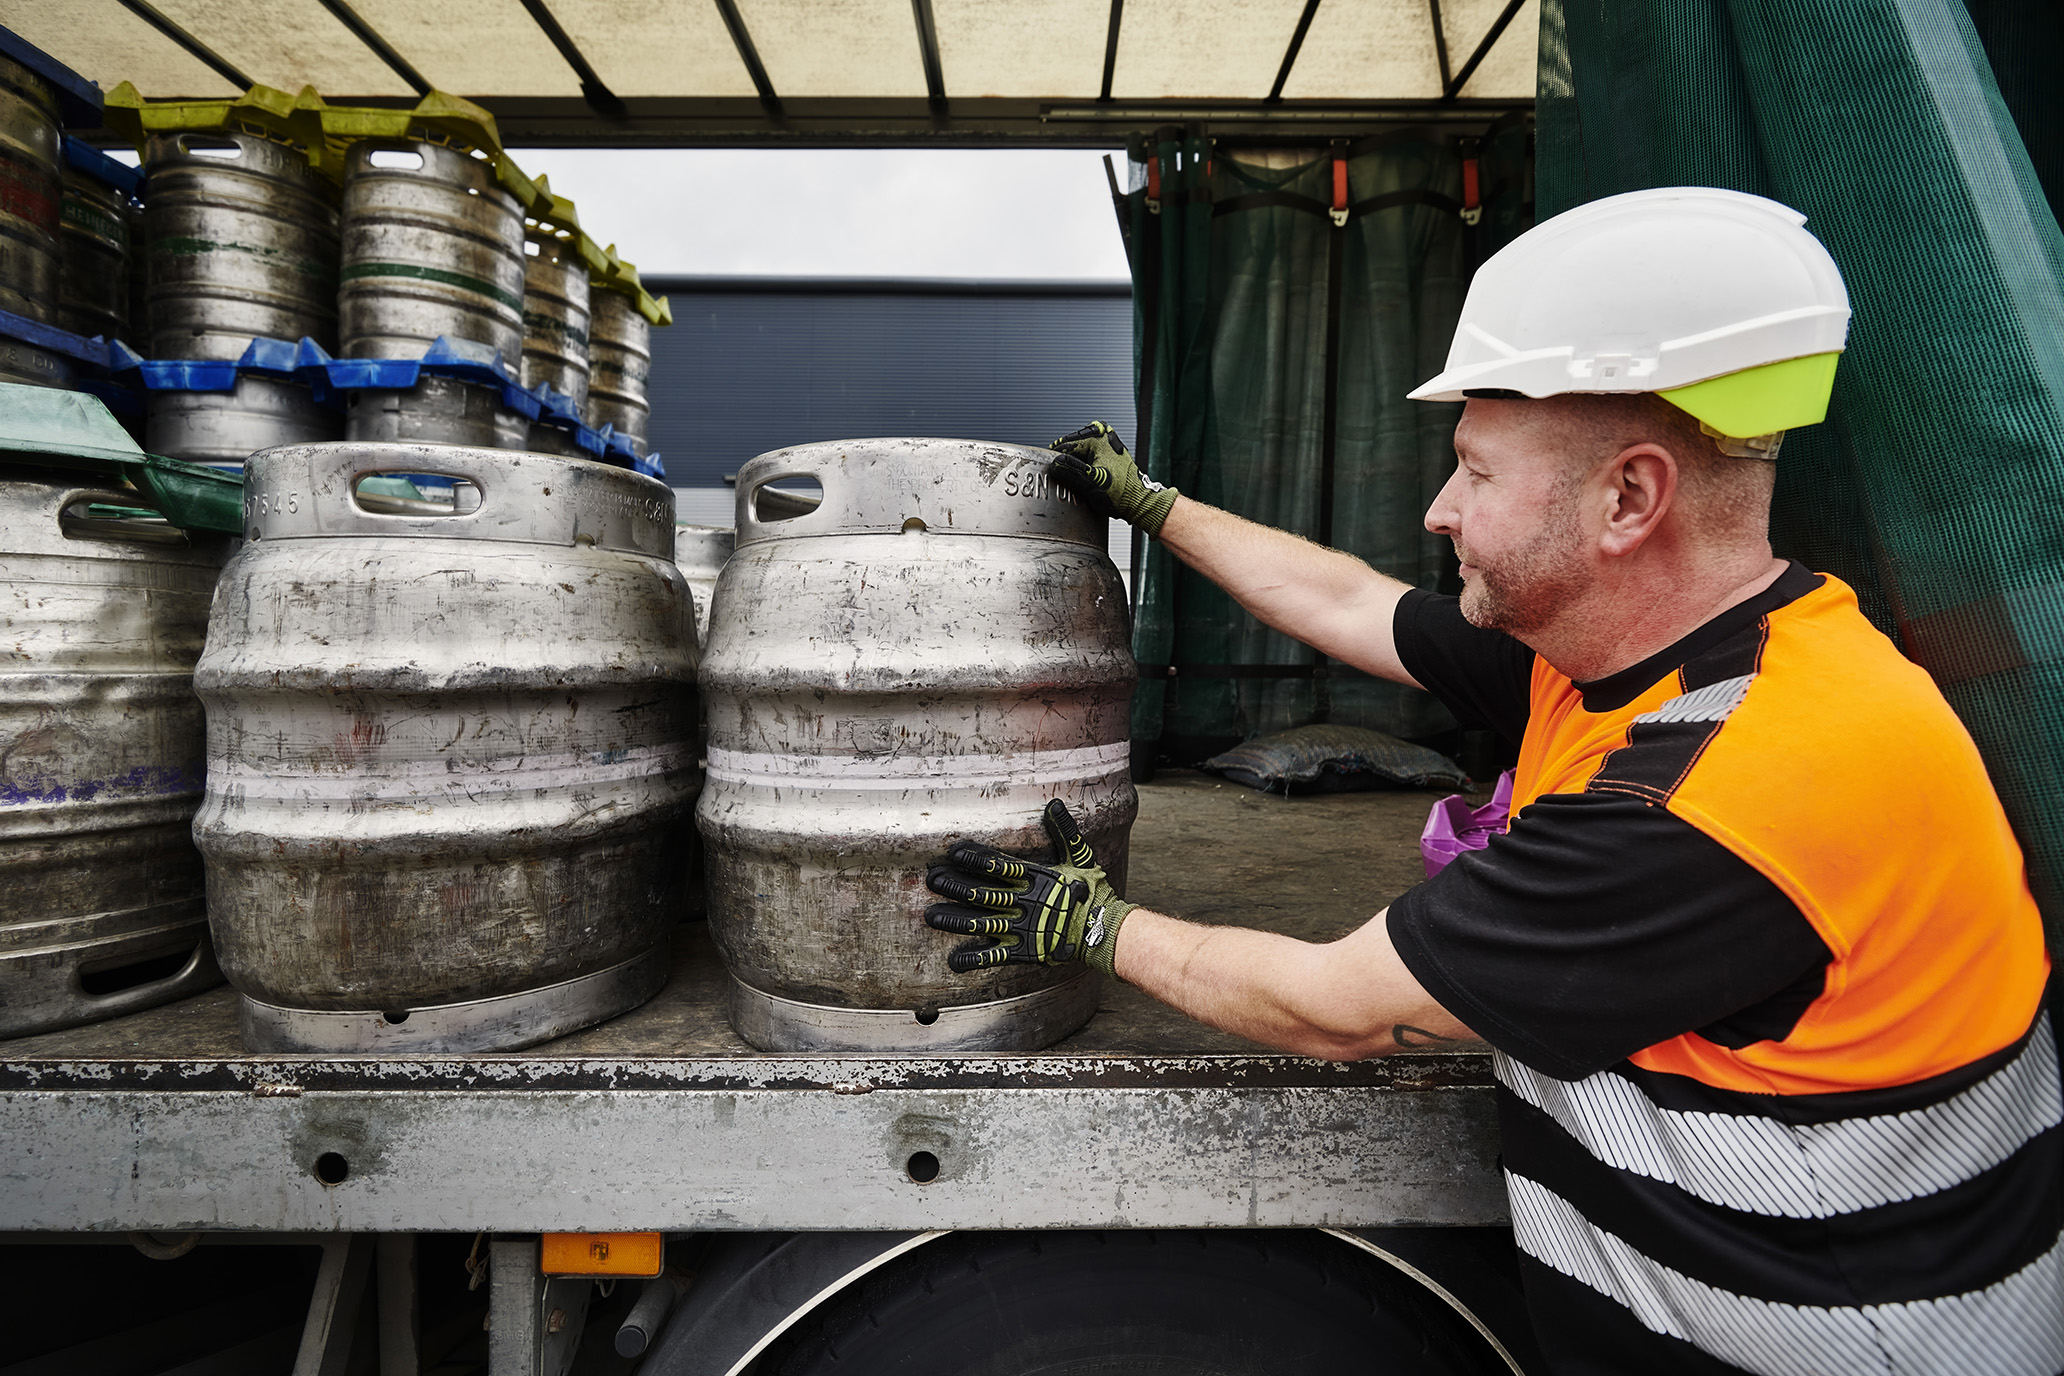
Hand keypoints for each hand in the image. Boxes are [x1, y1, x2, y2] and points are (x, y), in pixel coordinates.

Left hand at [925, 800, 1133, 977]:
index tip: (953, 854)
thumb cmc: (1091, 891)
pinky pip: (995, 956)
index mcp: (1036, 878)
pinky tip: (953, 961)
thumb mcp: (1080, 857)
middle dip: (955, 887)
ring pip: (982, 923)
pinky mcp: (1025, 951)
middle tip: (932, 881)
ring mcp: (1023, 928)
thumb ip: (1064, 832)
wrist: (1106, 930)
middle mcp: (1025, 902)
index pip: (999, 867)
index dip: (975, 860)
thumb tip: (1054, 804)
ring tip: (930, 917)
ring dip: (955, 921)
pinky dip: (974, 958)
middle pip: (983, 894)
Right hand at [1049, 422, 1179, 534]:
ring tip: (1068, 471)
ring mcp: (1110, 446)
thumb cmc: (1122, 494)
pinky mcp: (1112, 455)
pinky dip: (1084, 462)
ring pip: (1083, 449)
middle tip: (1057, 470)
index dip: (1055, 458)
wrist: (1140, 502)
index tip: (1048, 468)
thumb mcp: (1092, 483)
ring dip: (1074, 459)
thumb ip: (1072, 472)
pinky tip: (1082, 472)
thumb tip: (1055, 464)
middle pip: (1074, 445)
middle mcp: (1105, 438)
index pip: (1067, 445)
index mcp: (1098, 440)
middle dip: (1065, 456)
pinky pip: (1091, 454)